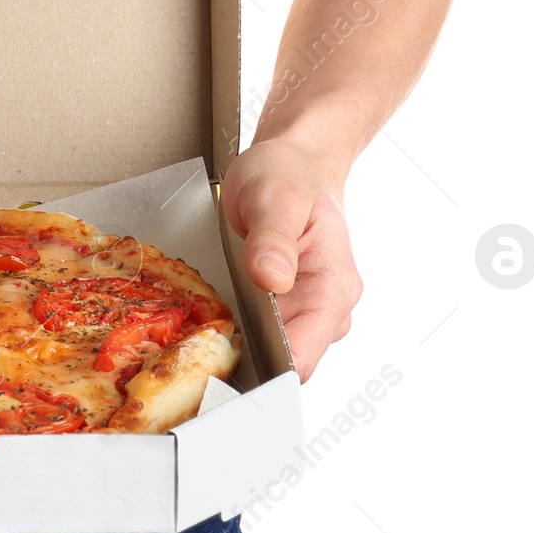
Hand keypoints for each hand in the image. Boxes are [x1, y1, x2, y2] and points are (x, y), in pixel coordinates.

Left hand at [221, 137, 361, 379]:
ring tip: (204, 332)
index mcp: (334, 285)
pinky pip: (266, 335)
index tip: (224, 363)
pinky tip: (216, 318)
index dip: (266, 368)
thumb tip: (273, 279)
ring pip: (275, 354)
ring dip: (241, 347)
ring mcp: (308, 310)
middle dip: (247, 362)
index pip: (304, 356)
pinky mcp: (288, 307)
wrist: (295, 164)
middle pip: (288, 364)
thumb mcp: (275, 197)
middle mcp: (328, 306)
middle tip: (200, 348)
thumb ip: (273, 239)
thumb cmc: (290, 175)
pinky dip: (241, 332)